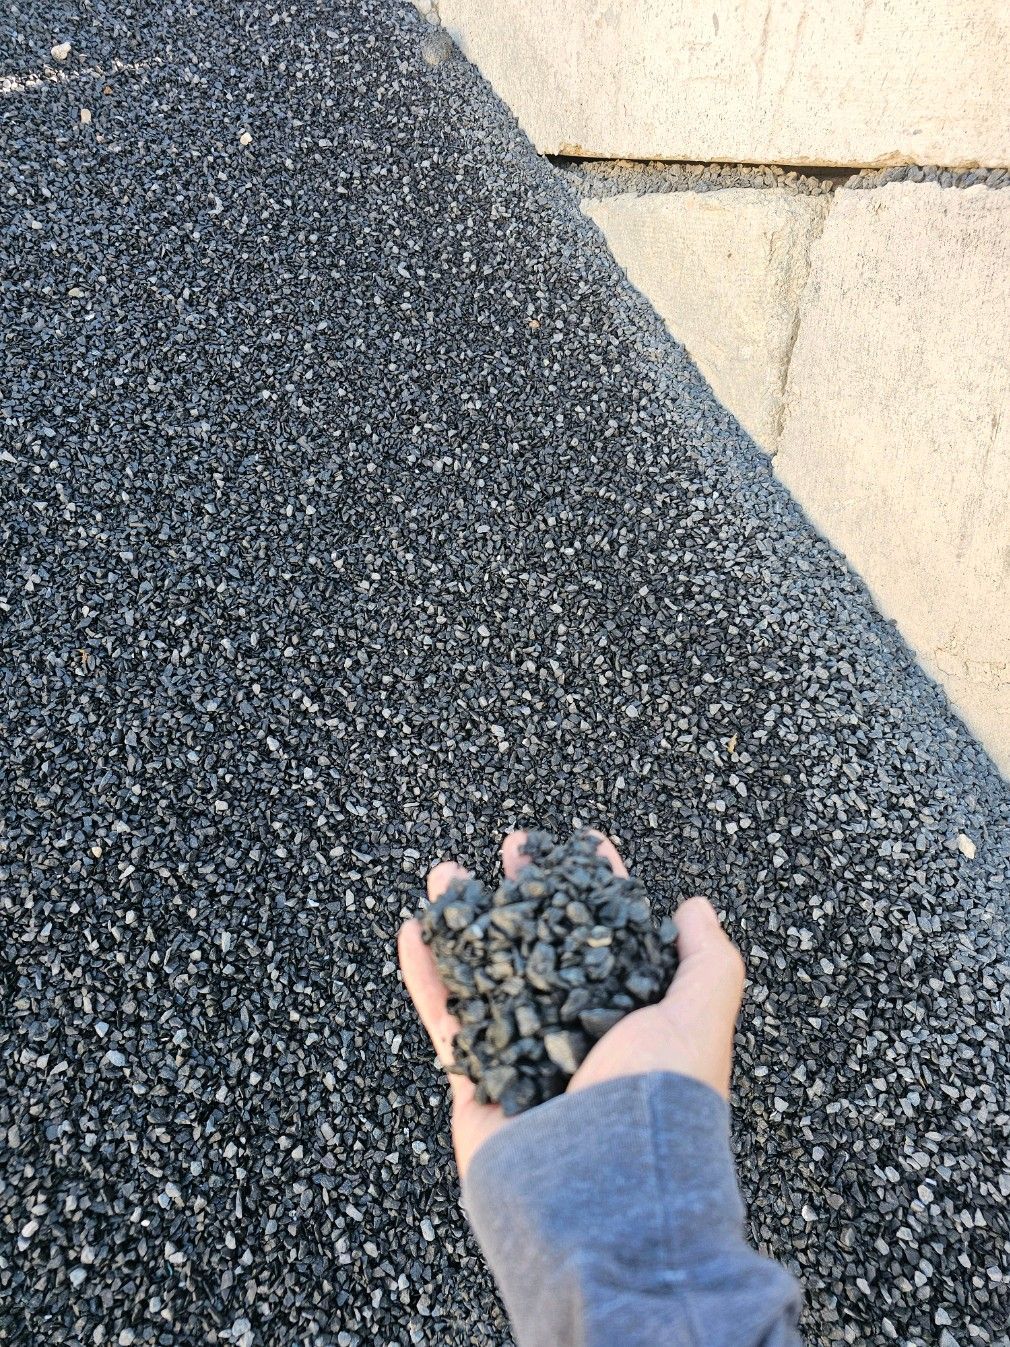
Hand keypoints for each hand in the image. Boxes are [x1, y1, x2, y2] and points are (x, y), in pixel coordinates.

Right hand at [397, 830, 745, 1178]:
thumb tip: (696, 907)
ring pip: (489, 968)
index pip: (612, 931)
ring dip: (467, 918)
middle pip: (546, 940)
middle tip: (510, 845)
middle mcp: (578, 1028)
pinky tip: (413, 929)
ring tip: (445, 872)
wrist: (599, 1191)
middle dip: (527, 889)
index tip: (581, 840)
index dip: (598, 883)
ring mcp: (524, 1052)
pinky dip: (427, 974)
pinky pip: (446, 1017)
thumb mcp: (700, 1017)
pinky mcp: (477, 1079)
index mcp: (632, 1013)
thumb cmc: (656, 1100)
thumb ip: (708, 959)